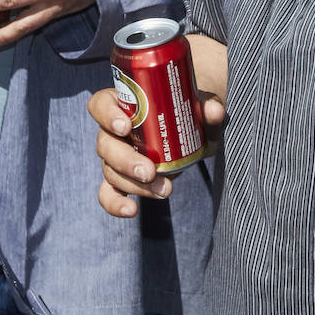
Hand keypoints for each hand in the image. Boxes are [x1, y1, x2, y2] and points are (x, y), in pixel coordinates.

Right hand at [89, 84, 225, 217]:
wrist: (192, 130)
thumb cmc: (188, 110)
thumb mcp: (199, 105)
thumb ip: (207, 105)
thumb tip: (214, 110)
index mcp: (124, 104)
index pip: (101, 105)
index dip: (107, 115)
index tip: (127, 126)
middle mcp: (113, 131)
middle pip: (105, 144)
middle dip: (125, 160)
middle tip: (150, 171)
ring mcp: (115, 157)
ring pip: (110, 171)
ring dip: (134, 184)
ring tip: (164, 190)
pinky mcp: (123, 180)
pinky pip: (109, 193)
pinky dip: (115, 204)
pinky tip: (131, 210)